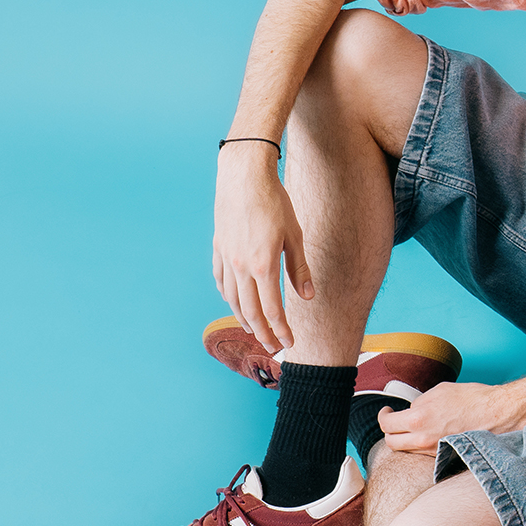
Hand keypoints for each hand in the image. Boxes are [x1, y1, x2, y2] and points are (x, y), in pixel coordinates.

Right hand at [213, 151, 312, 353]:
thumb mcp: (295, 236)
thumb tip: (306, 297)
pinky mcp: (219, 249)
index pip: (272, 310)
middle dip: (264, 333)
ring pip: (233, 300)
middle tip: (275, 347)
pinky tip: (236, 302)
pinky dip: (229, 297)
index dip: (281, 330)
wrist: (243, 178)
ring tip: (256, 330)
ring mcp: (226, 259)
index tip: (290, 343)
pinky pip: (222, 281)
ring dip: (245, 319)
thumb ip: (299, 269)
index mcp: (263, 265)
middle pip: (251, 311)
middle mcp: (241, 267)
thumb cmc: (275, 203)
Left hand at [375, 382, 507, 457]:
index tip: (387, 412)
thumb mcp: (441, 391)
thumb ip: (420, 402)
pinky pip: (424, 454)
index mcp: (418, 418)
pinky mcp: (445, 457)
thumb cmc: (475, 399)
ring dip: (406, 440)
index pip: (386, 424)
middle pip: (391, 443)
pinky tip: (430, 436)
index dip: (383, 416)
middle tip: (394, 423)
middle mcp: (423, 439)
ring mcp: (434, 451)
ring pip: (407, 451)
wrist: (500, 414)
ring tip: (414, 430)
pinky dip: (422, 447)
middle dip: (389, 432)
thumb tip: (413, 409)